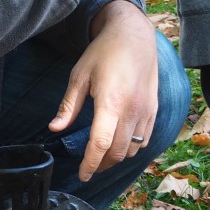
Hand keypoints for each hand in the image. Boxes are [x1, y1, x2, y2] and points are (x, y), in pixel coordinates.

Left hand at [47, 1, 157, 180]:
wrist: (134, 35)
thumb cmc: (104, 53)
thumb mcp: (79, 75)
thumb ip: (68, 105)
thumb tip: (54, 128)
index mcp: (110, 102)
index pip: (100, 144)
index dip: (90, 164)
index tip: (83, 174)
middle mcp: (132, 110)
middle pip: (117, 152)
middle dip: (102, 164)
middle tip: (89, 167)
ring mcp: (146, 111)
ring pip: (132, 149)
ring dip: (117, 157)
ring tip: (102, 157)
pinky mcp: (154, 109)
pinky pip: (145, 139)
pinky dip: (132, 148)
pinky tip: (120, 144)